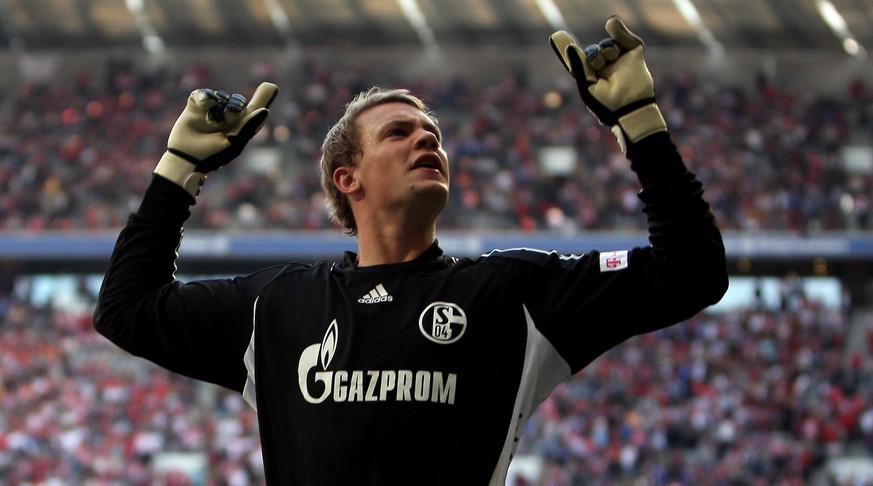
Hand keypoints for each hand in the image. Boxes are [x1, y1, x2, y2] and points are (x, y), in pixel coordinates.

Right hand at [154, 82, 278, 198]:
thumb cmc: (213, 155)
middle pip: (238, 100)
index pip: (254, 109)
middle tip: (229, 118)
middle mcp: (226, 116)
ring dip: (218, 107)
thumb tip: (265, 111)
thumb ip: (249, 126)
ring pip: (221, 96)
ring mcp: (211, 110)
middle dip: (236, 106)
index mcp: (240, 126)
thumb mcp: (234, 143)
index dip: (263, 97)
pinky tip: (202, 106)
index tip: (272, 87)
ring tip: (210, 123)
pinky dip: (204, 97)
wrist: (186, 158)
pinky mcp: (195, 105)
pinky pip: (204, 93)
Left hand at [550, 16, 665, 148]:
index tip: (557, 36)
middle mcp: (604, 69)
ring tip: (610, 59)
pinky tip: (610, 24)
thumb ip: (578, 66)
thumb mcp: (586, 86)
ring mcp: (619, 61)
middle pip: (592, 51)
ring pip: (606, 45)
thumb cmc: (605, 104)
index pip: (577, 60)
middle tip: (598, 65)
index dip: (567, 49)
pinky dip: (618, 29)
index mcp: (590, 78)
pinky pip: (624, 37)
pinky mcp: (633, 54)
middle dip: (593, 55)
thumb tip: (571, 47)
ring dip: (605, 50)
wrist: (630, 107)